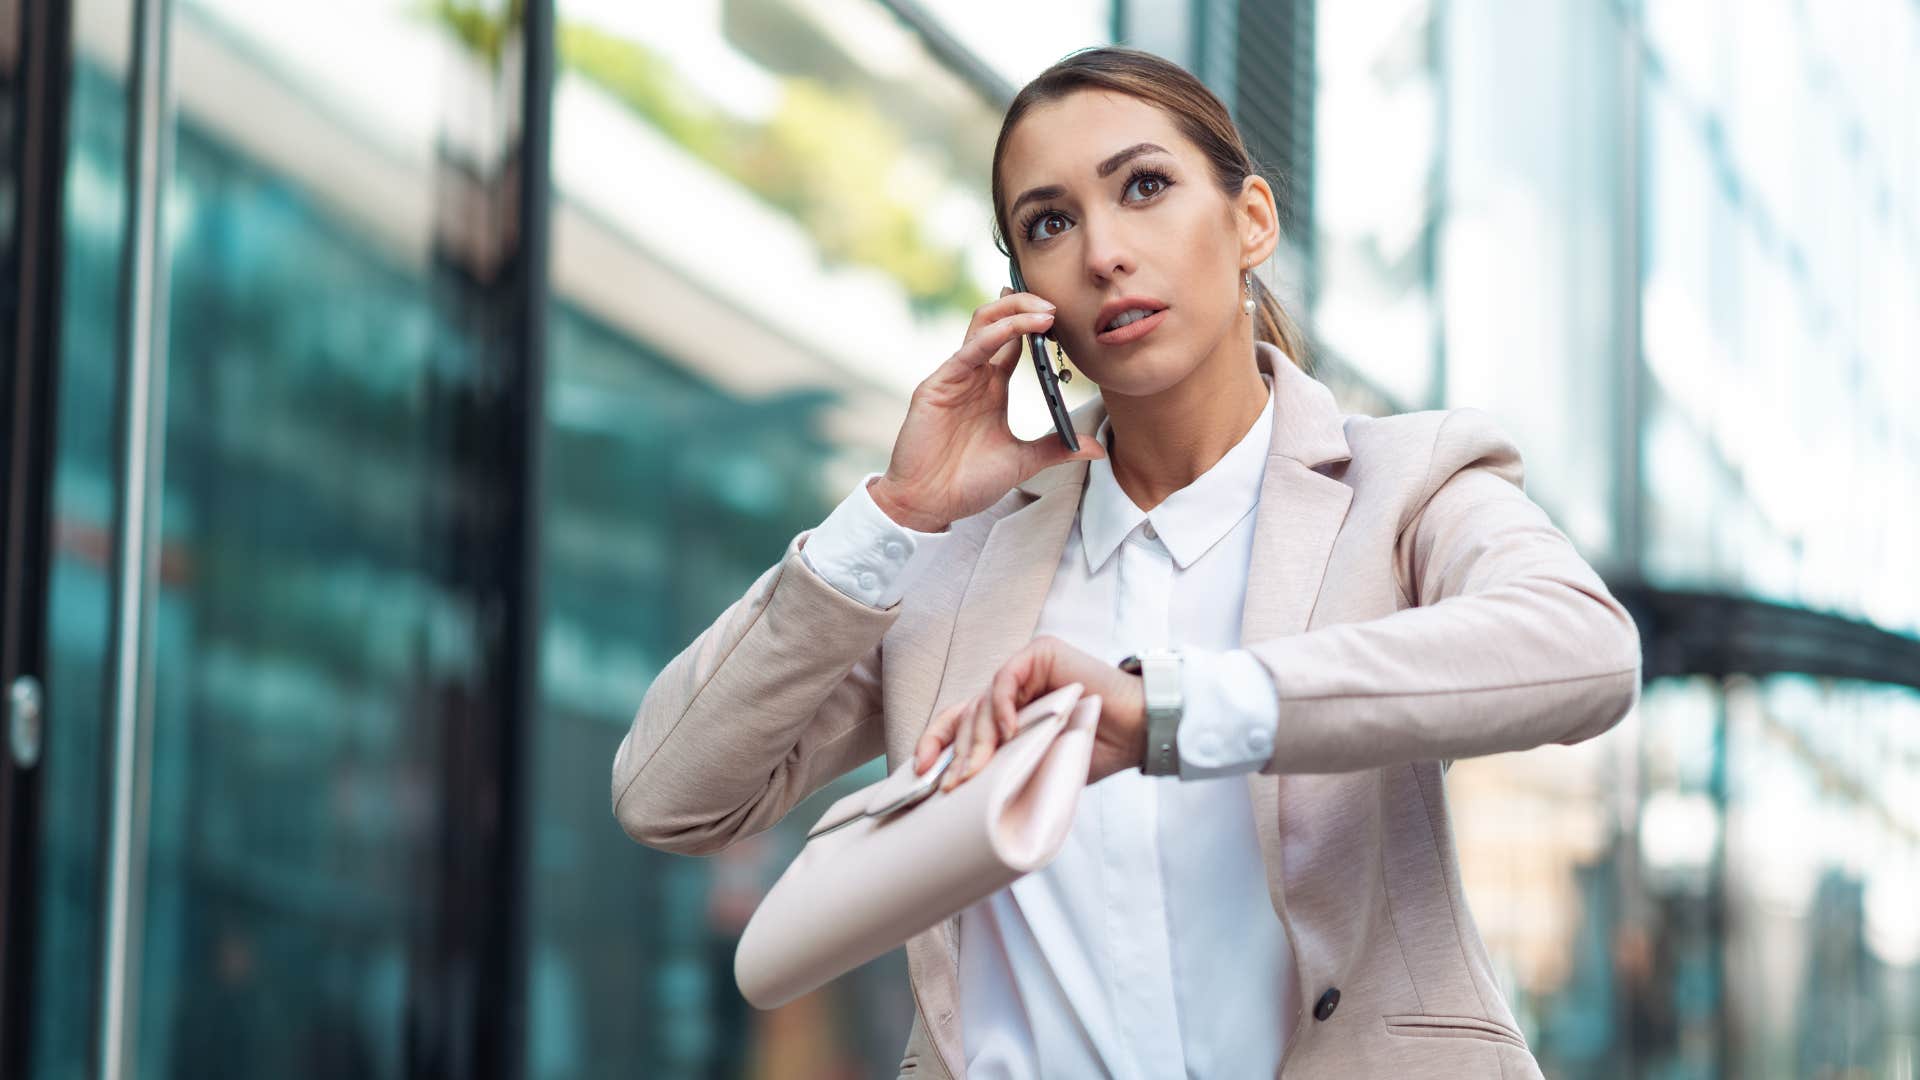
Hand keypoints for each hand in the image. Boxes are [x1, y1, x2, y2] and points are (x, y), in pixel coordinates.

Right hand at [868, 288, 1105, 533]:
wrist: (929, 505)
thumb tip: (1098, 449)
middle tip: (1057, 305)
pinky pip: (968, 351)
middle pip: (998, 322)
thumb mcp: (1023, 462)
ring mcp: (955, 377)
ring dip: (1014, 312)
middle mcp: (974, 376)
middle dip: (1026, 306)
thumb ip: (1056, 448)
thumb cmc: (968, 483)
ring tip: (1045, 311)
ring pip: (982, 325)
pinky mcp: (938, 385)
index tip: (1067, 319)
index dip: (1038, 325)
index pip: (1015, 342)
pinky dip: (994, 335)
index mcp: (992, 388)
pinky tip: (1018, 328)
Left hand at [912, 635, 1146, 790]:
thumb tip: (965, 798)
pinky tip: (1008, 731)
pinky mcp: (1040, 653)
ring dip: (978, 739)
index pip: (958, 723)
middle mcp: (1010, 688)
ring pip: (982, 700)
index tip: (922, 772)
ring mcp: (1024, 668)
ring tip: (979, 770)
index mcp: (1007, 712)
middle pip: (966, 715)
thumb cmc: (1093, 752)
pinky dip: (1001, 705)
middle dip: (958, 753)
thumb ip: (1005, 767)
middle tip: (955, 786)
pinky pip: (1006, 679)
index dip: (936, 743)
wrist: (1137, 733)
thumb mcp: (1037, 766)